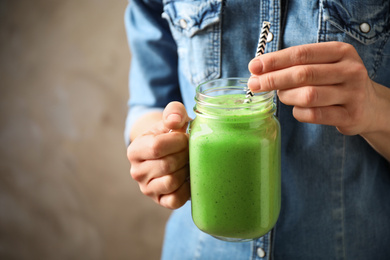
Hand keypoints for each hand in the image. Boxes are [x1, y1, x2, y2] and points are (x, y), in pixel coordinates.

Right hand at [127, 102, 190, 208]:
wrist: (171, 153)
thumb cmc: (172, 135)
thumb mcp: (172, 119)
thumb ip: (174, 112)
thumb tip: (175, 120)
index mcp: (135, 150)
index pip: (157, 147)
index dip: (178, 141)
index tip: (186, 137)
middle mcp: (137, 172)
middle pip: (167, 165)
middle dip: (185, 155)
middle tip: (191, 150)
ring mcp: (147, 189)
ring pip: (172, 181)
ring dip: (186, 170)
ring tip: (189, 161)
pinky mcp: (160, 201)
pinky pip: (176, 199)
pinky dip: (187, 189)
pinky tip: (189, 177)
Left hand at [247, 41, 380, 135]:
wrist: (369, 105)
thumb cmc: (336, 81)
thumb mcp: (323, 65)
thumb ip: (295, 65)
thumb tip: (258, 70)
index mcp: (341, 51)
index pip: (301, 54)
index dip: (274, 61)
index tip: (254, 66)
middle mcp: (350, 70)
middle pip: (303, 74)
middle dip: (273, 79)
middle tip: (255, 84)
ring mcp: (352, 94)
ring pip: (307, 96)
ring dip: (287, 97)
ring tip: (282, 96)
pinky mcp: (349, 116)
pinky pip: (313, 115)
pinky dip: (298, 112)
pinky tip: (297, 109)